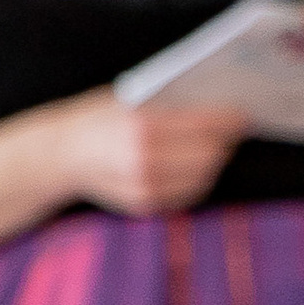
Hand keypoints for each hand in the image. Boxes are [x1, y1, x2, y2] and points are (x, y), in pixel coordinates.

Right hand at [59, 87, 249, 215]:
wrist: (59, 155)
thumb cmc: (96, 118)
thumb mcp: (128, 99)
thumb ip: (168, 104)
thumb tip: (214, 103)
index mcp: (142, 127)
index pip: (204, 126)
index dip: (229, 120)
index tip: (244, 114)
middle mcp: (145, 161)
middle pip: (209, 155)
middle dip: (225, 141)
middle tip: (235, 129)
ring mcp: (145, 187)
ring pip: (202, 177)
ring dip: (214, 161)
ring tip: (219, 146)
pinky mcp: (145, 205)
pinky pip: (187, 195)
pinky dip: (199, 179)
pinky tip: (199, 165)